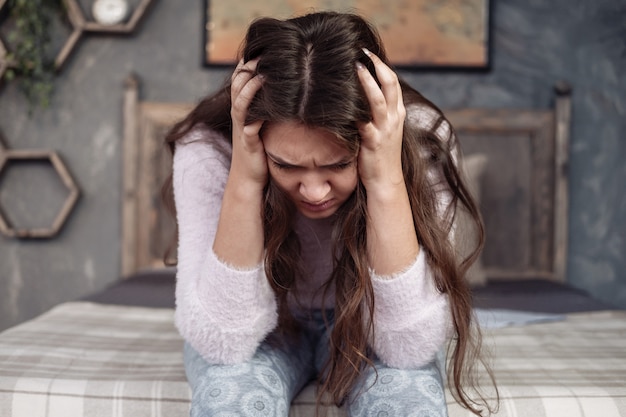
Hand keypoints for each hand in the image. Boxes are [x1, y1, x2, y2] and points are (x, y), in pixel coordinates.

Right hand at [230, 58, 266, 187]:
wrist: (249, 178)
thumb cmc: (261, 150)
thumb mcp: (263, 123)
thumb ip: (269, 105)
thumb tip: (289, 86)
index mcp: (243, 108)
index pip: (241, 77)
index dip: (249, 61)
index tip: (265, 48)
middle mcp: (239, 115)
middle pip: (237, 83)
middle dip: (249, 68)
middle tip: (264, 54)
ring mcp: (241, 128)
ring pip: (240, 101)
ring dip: (250, 87)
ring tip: (263, 75)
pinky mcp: (248, 142)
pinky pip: (249, 125)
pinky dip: (255, 114)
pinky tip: (268, 106)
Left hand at [356, 49, 406, 195]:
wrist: (385, 182)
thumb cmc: (379, 155)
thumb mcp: (383, 129)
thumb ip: (375, 112)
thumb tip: (359, 95)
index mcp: (397, 112)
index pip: (392, 81)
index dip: (381, 64)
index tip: (367, 52)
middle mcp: (394, 117)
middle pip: (390, 83)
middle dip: (376, 65)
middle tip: (362, 52)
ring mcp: (385, 129)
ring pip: (378, 99)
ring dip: (367, 81)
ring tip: (356, 66)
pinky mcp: (373, 141)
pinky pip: (363, 121)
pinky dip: (353, 109)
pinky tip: (341, 100)